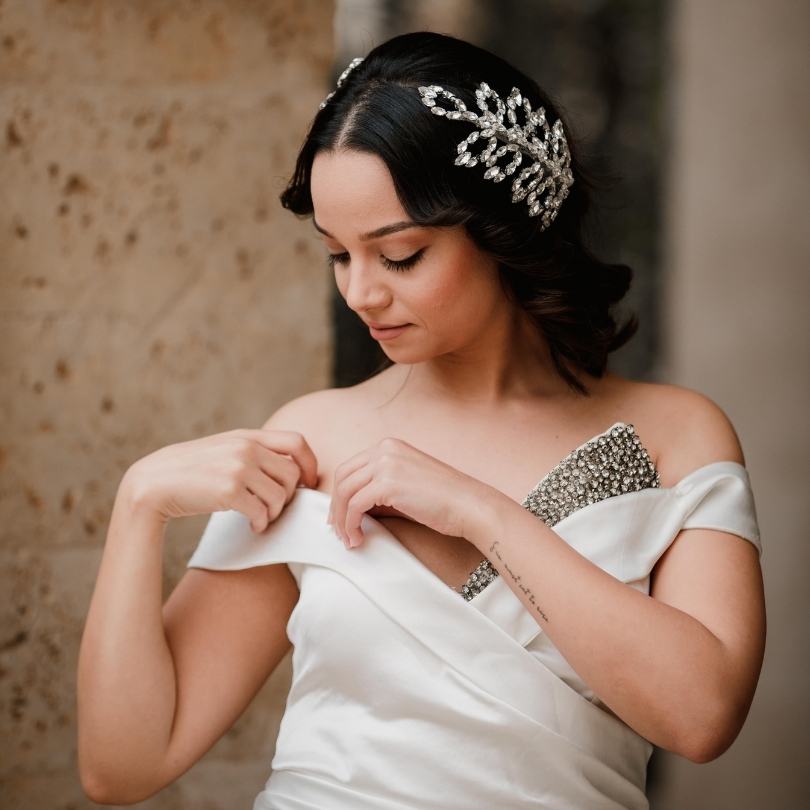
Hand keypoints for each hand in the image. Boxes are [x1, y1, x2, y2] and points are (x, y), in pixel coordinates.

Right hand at [122, 428, 318, 532]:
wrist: (155, 482)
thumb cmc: (193, 470)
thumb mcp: (225, 448)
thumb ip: (254, 451)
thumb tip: (291, 469)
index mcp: (247, 436)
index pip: (297, 441)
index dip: (310, 464)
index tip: (308, 483)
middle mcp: (246, 448)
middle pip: (292, 474)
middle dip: (289, 496)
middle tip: (275, 508)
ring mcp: (238, 468)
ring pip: (280, 496)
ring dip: (274, 513)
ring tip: (261, 518)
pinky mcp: (229, 491)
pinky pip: (262, 512)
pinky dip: (261, 524)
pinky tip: (253, 526)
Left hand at [326, 437, 493, 548]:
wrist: (470, 505)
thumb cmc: (445, 501)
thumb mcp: (407, 485)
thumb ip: (380, 489)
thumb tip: (354, 508)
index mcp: (390, 446)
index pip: (351, 468)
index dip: (340, 495)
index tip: (339, 517)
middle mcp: (385, 449)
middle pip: (343, 477)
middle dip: (336, 507)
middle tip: (338, 531)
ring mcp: (386, 464)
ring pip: (345, 492)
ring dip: (341, 520)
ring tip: (348, 540)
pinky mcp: (387, 483)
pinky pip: (355, 506)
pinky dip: (351, 525)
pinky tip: (358, 539)